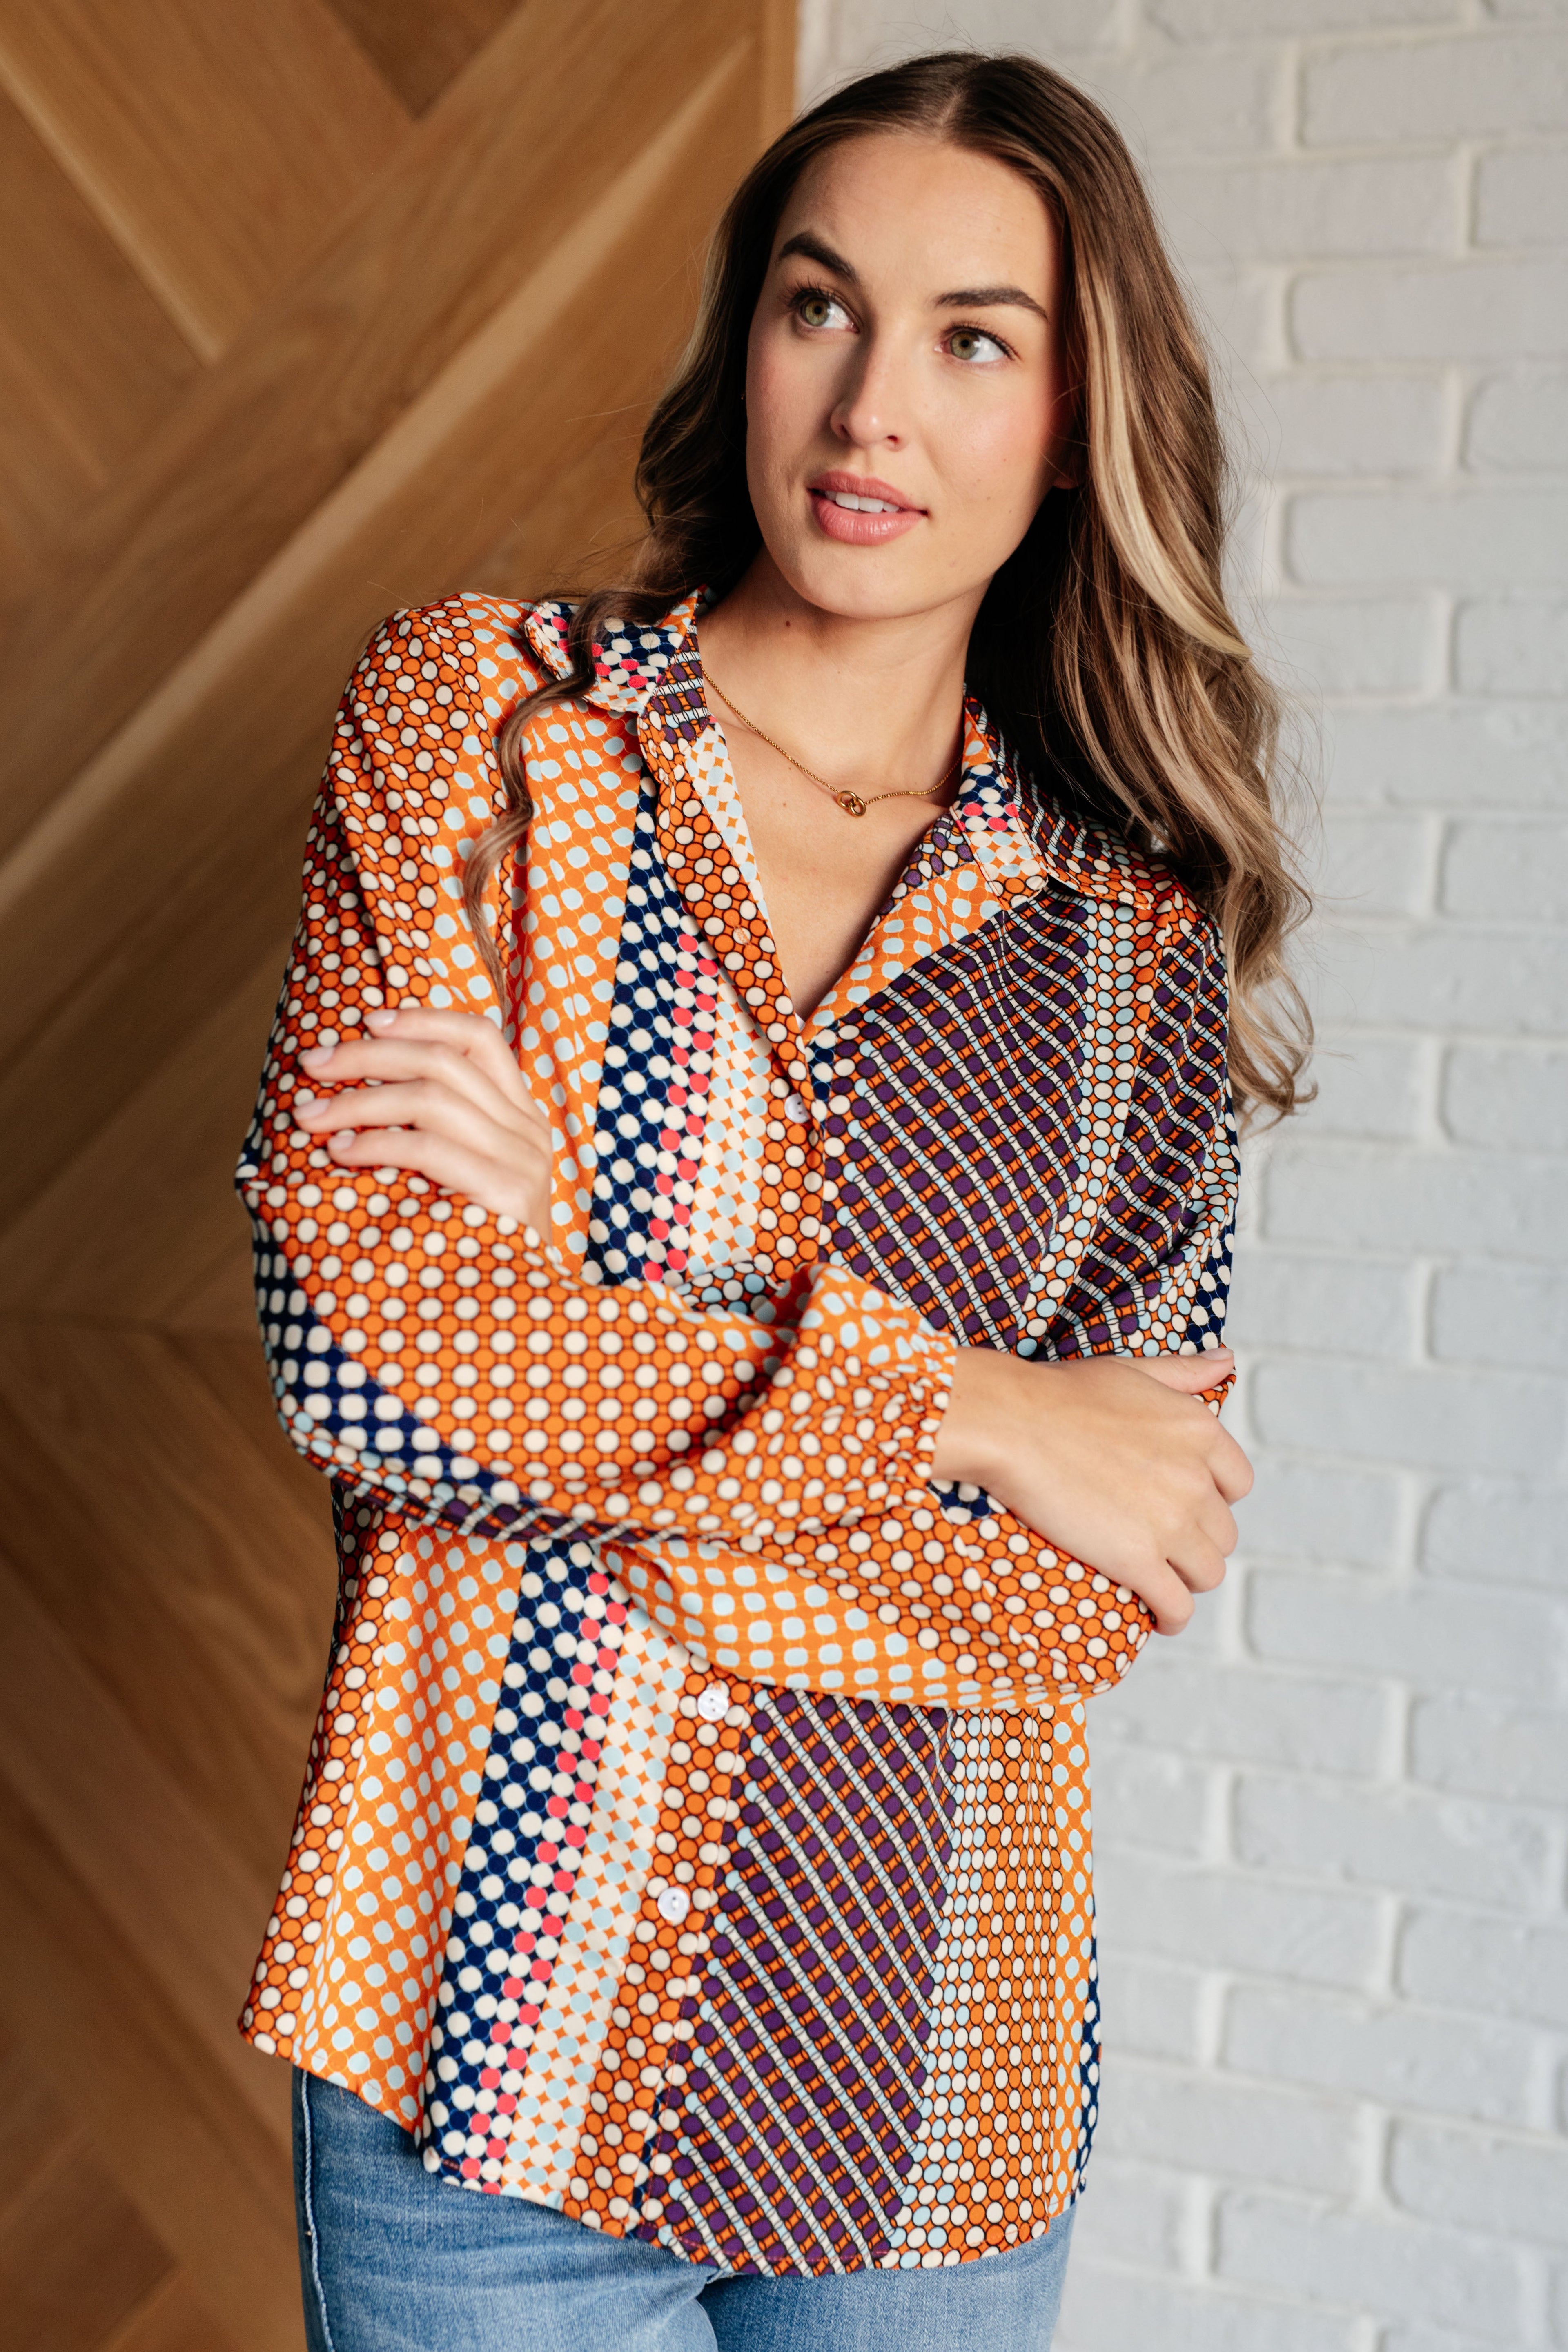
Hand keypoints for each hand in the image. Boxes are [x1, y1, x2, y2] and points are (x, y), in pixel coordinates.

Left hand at [294, 1007, 551, 1229]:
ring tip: (310, 1116)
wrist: (516, 1326)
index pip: (481, 1038)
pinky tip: (340, 1153)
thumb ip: (434, 1134)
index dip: (422, 1018)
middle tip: (310, 1066)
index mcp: (522, 1118)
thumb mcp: (461, 1180)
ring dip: (359, 1098)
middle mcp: (530, 1132)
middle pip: (444, 1059)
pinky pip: (430, 1148)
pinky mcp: (510, 1195)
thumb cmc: (469, 1248)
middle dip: (367, 1055)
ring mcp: (525, 1162)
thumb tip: (351, 1090)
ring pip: (432, 1097)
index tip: (366, 1020)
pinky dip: (376, 1143)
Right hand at [931, 1346, 1250, 1633]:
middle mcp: (1196, 1478)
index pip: (1238, 1483)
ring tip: (1161, 1581)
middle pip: (1222, 1533)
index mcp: (1199, 1430)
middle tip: (1163, 1545)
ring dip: (1187, 1580)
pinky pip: (1176, 1605)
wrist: (1012, 1424)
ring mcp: (1170, 1522)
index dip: (1214, 1499)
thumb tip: (1226, 1359)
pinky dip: (1172, 1616)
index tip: (1188, 1506)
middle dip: (1197, 1542)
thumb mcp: (1133, 1372)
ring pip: (1207, 1573)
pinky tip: (1159, 1617)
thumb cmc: (1061, 1395)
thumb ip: (1184, 1372)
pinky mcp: (1139, 1560)